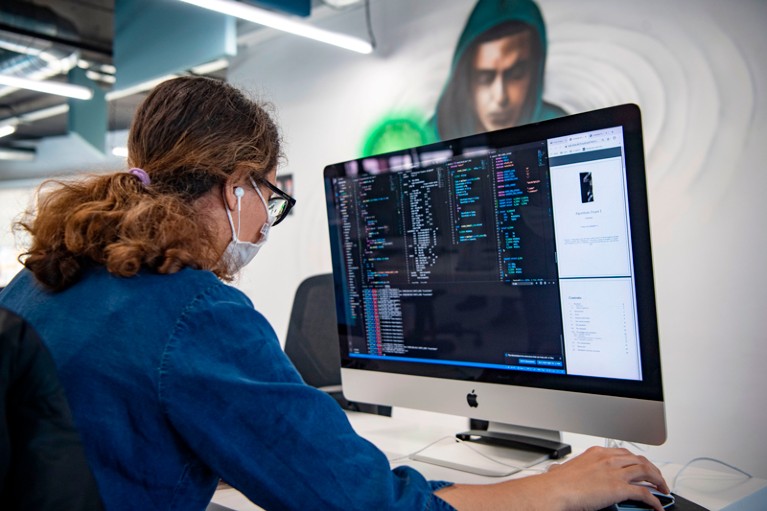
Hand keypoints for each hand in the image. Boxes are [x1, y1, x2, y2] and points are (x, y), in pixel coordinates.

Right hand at [544, 446, 669, 510]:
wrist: (554, 490)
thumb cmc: (557, 483)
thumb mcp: (566, 469)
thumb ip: (569, 469)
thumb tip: (558, 471)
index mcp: (597, 453)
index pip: (625, 453)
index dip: (637, 460)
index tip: (641, 466)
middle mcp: (608, 459)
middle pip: (639, 460)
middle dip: (652, 469)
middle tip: (657, 478)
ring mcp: (615, 473)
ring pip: (646, 472)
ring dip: (658, 481)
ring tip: (663, 489)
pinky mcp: (619, 488)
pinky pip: (644, 493)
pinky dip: (654, 499)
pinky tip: (657, 506)